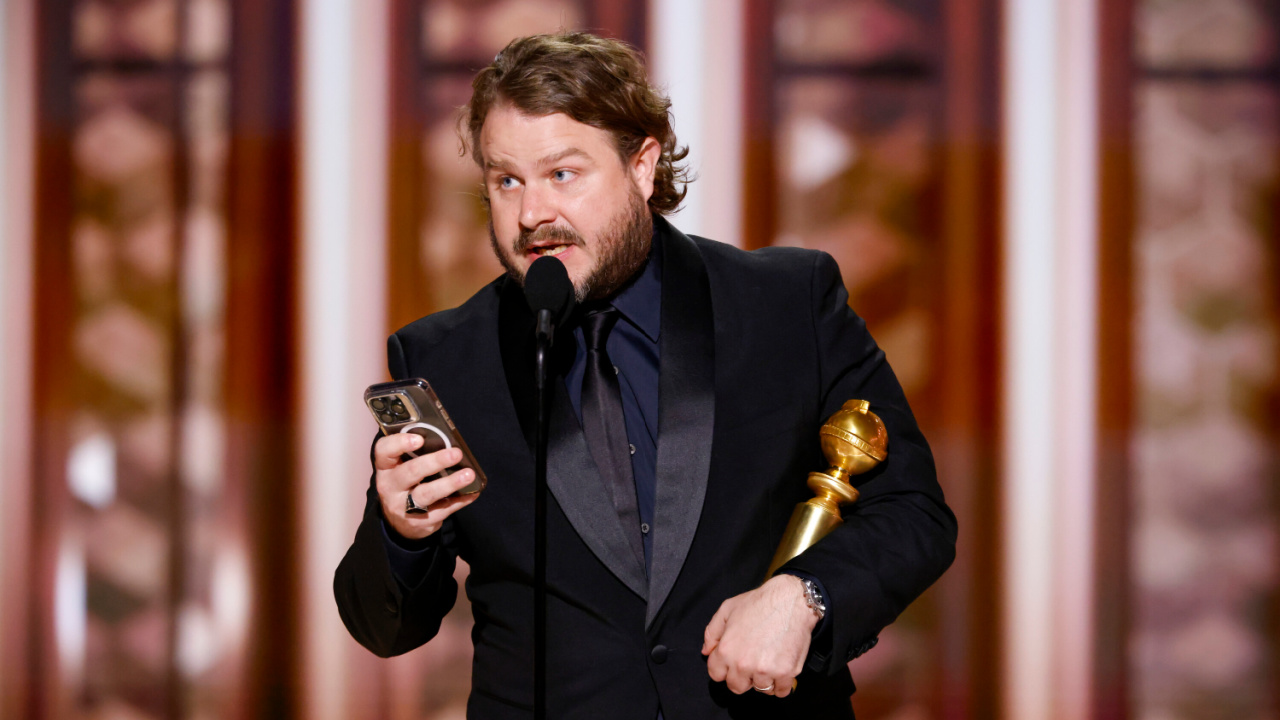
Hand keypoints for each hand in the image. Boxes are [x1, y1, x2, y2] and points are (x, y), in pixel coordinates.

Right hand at [375, 433, 478, 539]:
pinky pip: (442, 510)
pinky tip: (472, 492)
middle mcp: (390, 487)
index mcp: (386, 468)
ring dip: (450, 483)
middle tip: (456, 454)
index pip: (384, 451)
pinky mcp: (418, 523)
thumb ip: (416, 455)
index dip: (400, 443)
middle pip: (410, 472)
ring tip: (468, 475)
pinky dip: (460, 500)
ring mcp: (403, 507)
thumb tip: (447, 440)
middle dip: (435, 462)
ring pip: (426, 494)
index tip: (419, 439)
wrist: (399, 524)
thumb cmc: (406, 485)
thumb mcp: (402, 469)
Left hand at [701, 575, 817, 697]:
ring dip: (764, 679)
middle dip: (743, 677)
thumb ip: (712, 632)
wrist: (791, 600)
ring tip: (769, 661)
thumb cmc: (760, 602)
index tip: (733, 662)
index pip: (716, 675)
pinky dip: (781, 684)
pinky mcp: (786, 673)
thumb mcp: (727, 609)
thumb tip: (706, 651)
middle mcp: (743, 664)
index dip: (724, 668)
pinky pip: (780, 692)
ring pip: (760, 689)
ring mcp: (765, 670)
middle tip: (752, 662)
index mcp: (726, 650)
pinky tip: (781, 669)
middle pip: (737, 686)